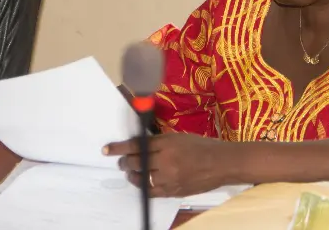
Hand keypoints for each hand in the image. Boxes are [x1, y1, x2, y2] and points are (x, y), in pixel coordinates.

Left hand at [103, 133, 229, 196]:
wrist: (221, 163)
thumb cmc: (202, 146)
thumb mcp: (179, 137)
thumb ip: (159, 142)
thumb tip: (139, 145)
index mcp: (168, 143)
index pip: (137, 145)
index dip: (119, 147)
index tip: (107, 149)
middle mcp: (166, 160)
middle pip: (136, 162)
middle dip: (124, 161)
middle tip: (120, 160)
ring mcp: (169, 178)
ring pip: (141, 178)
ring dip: (132, 174)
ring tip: (129, 171)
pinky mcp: (173, 191)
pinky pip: (151, 191)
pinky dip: (143, 186)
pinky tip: (141, 181)